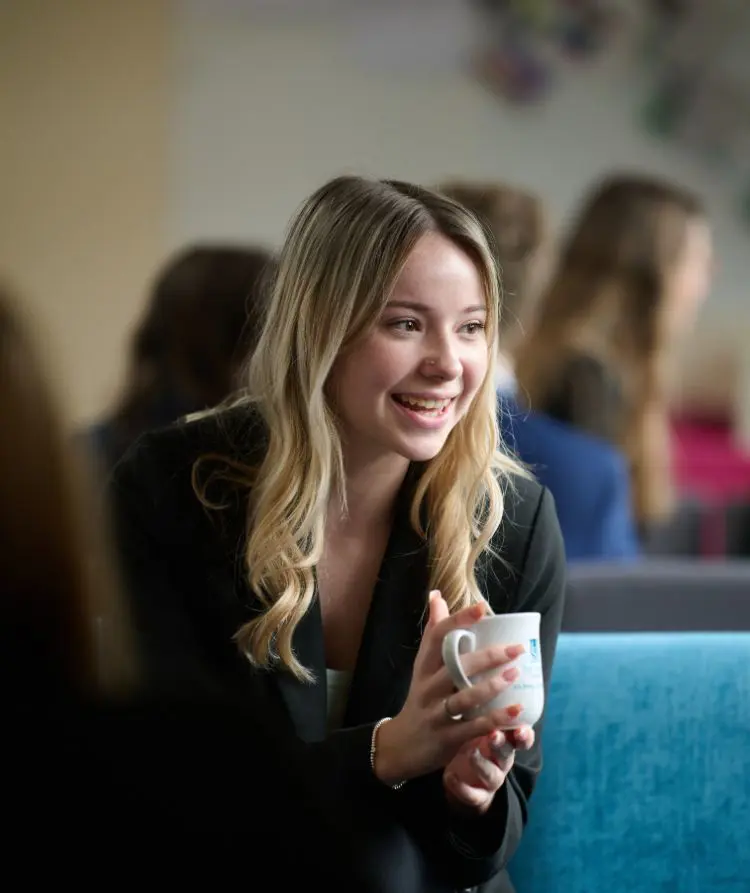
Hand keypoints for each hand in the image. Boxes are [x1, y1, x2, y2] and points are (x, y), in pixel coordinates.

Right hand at [373, 591, 525, 785]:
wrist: (400, 745)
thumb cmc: (420, 698)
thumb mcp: (422, 665)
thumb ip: (433, 632)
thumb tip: (437, 594)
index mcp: (424, 666)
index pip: (438, 637)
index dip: (459, 621)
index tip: (482, 609)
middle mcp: (427, 687)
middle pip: (454, 666)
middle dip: (487, 656)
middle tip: (516, 648)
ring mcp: (435, 713)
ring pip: (463, 697)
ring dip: (490, 687)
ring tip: (515, 674)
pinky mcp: (446, 737)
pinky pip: (472, 727)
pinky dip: (494, 719)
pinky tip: (515, 712)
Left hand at [442, 725, 535, 813]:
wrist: (467, 781)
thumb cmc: (476, 745)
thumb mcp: (482, 731)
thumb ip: (487, 717)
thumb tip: (483, 678)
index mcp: (505, 744)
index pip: (521, 740)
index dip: (524, 736)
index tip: (521, 729)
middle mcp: (502, 763)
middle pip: (506, 754)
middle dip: (501, 745)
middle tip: (494, 735)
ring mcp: (491, 782)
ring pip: (492, 776)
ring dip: (482, 765)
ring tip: (471, 754)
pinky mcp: (478, 797)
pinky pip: (472, 795)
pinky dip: (461, 788)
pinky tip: (449, 777)